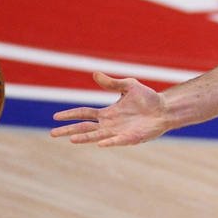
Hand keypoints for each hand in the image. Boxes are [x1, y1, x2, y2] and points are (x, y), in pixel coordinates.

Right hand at [50, 71, 167, 146]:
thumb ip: (112, 83)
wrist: (164, 109)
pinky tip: (100, 144)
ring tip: (72, 139)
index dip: (70, 115)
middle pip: (85, 128)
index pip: (84, 114)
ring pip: (97, 136)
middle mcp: (110, 124)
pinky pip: (117, 141)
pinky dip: (109, 142)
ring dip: (85, 138)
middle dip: (69, 130)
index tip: (56, 117)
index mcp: (107, 113)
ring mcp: (119, 132)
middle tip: (53, 133)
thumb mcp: (128, 86)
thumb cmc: (147, 98)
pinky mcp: (131, 138)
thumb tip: (94, 74)